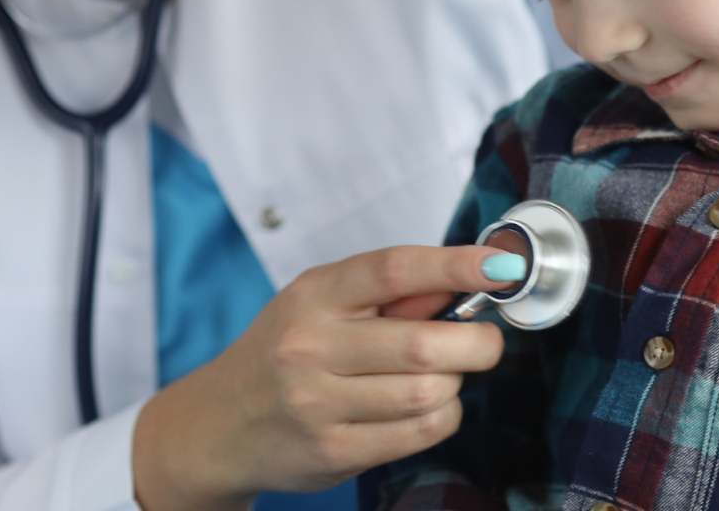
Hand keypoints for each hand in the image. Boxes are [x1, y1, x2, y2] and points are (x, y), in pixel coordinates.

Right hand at [132, 244, 515, 510]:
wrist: (218, 424)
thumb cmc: (283, 352)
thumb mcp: (321, 303)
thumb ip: (388, 293)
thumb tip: (466, 280)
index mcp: (314, 294)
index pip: (394, 269)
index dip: (455, 266)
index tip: (500, 267)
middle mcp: (311, 345)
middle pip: (423, 343)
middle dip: (476, 342)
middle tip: (486, 340)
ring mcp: (318, 403)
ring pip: (428, 393)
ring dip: (455, 383)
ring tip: (444, 374)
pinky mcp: (332, 451)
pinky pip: (417, 433)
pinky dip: (441, 417)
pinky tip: (429, 406)